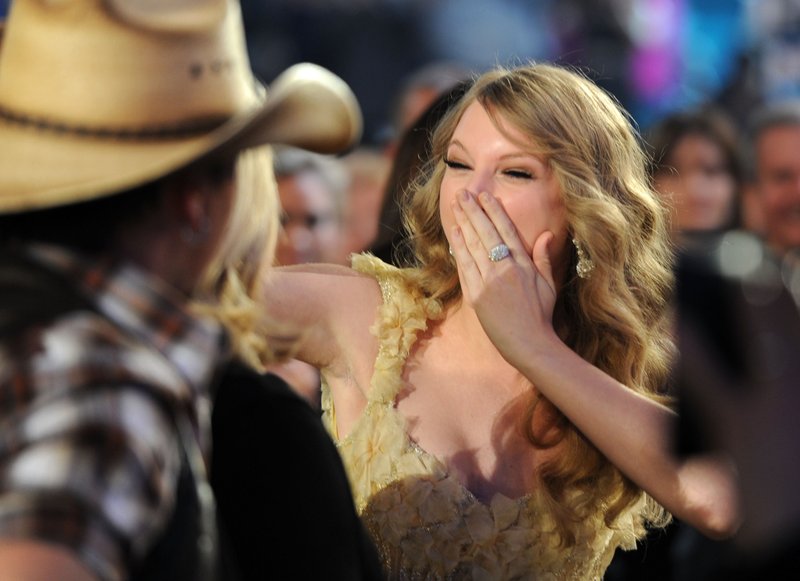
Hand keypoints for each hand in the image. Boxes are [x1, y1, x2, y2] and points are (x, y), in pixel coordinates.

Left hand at [450, 189, 559, 365]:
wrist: (529, 343)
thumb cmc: (541, 316)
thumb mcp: (548, 284)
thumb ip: (543, 258)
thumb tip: (545, 234)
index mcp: (523, 264)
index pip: (506, 231)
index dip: (494, 211)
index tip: (485, 196)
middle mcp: (505, 269)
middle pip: (486, 233)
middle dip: (473, 210)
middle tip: (463, 193)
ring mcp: (488, 282)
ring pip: (473, 245)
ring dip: (463, 223)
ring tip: (456, 205)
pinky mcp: (476, 295)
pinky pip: (465, 266)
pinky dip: (459, 248)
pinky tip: (455, 233)